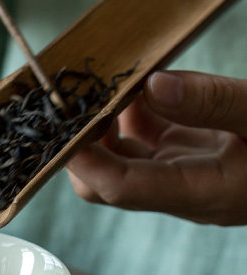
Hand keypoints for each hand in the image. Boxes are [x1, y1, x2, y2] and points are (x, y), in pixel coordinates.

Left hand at [66, 70, 246, 225]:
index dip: (85, 160)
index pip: (122, 187)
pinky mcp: (186, 155)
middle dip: (84, 142)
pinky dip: (129, 111)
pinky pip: (142, 138)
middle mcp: (184, 190)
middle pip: (107, 182)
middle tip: (81, 96)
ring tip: (106, 81)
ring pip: (120, 158)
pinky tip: (135, 82)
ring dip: (104, 122)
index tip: (61, 129)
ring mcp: (182, 173)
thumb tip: (152, 86)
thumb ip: (214, 103)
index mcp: (203, 192)